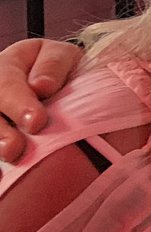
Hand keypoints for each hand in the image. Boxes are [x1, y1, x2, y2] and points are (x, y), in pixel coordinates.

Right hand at [0, 39, 81, 164]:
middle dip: (2, 130)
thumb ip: (53, 66)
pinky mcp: (0, 130)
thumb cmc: (63, 69)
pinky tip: (1, 174)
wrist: (61, 81)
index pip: (7, 82)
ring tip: (9, 157)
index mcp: (10, 63)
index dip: (19, 103)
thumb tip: (41, 86)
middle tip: (14, 149)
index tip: (36, 122)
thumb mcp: (64, 57)